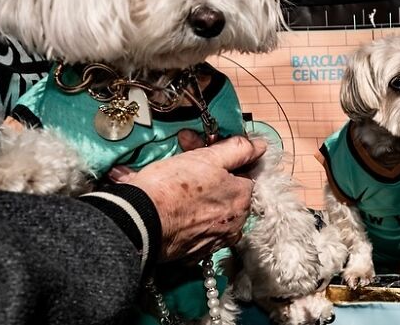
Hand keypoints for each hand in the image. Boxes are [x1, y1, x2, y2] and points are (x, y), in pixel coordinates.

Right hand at [118, 131, 263, 261]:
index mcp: (242, 198)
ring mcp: (215, 240)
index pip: (244, 173)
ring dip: (199, 196)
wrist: (138, 222)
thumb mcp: (208, 158)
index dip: (224, 159)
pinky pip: (198, 229)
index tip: (204, 153)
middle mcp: (234, 223)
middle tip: (186, 163)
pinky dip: (188, 217)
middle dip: (212, 176)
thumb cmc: (173, 187)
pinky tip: (173, 207)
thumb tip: (260, 146)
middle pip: (229, 192)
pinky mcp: (194, 253)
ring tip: (175, 185)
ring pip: (214, 210)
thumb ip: (238, 150)